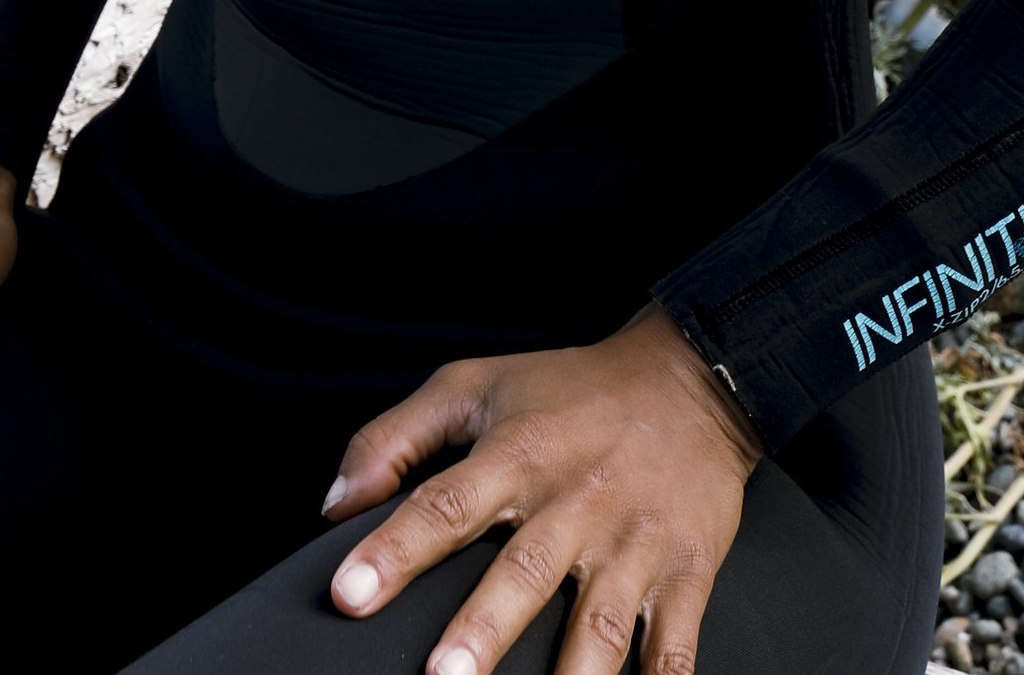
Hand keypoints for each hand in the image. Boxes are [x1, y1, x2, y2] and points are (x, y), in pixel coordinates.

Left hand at [320, 304, 762, 674]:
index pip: (446, 503)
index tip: (347, 594)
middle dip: (483, 630)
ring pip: (601, 620)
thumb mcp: (473, 386)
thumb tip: (335, 507)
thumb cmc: (567, 390)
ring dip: (571, 674)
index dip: (395, 549)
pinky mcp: (687, 572)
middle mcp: (575, 500)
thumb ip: (394, 438)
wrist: (689, 379)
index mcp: (518, 453)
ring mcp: (634, 541)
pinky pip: (676, 643)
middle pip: (524, 571)